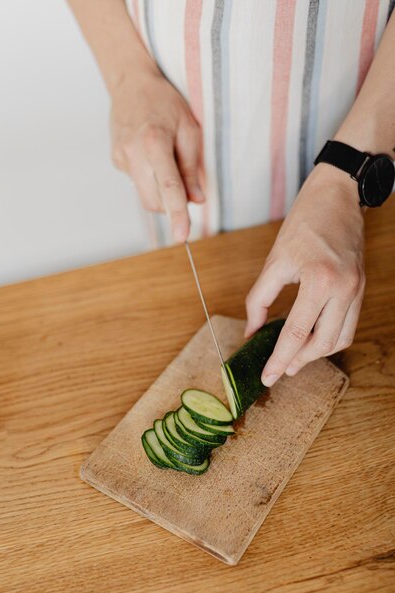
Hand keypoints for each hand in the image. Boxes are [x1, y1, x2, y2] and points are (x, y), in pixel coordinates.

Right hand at [110, 69, 204, 241]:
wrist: (131, 83)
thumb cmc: (164, 102)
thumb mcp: (189, 128)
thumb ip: (192, 167)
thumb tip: (197, 200)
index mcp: (155, 143)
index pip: (169, 188)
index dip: (178, 214)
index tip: (182, 236)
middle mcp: (133, 153)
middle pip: (154, 201)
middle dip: (171, 205)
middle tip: (185, 186)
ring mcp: (121, 158)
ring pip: (144, 195)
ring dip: (160, 191)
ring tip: (165, 160)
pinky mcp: (115, 160)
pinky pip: (137, 182)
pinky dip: (149, 177)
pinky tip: (150, 153)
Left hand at [245, 164, 365, 385]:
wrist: (338, 197)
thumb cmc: (304, 223)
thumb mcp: (274, 261)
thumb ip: (259, 300)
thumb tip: (251, 332)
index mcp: (320, 280)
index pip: (296, 333)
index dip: (279, 359)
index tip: (267, 376)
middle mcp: (344, 289)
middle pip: (322, 343)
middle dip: (299, 362)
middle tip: (278, 370)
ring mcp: (357, 289)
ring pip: (340, 339)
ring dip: (316, 354)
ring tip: (294, 359)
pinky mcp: (361, 288)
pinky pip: (348, 325)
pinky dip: (330, 338)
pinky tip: (311, 340)